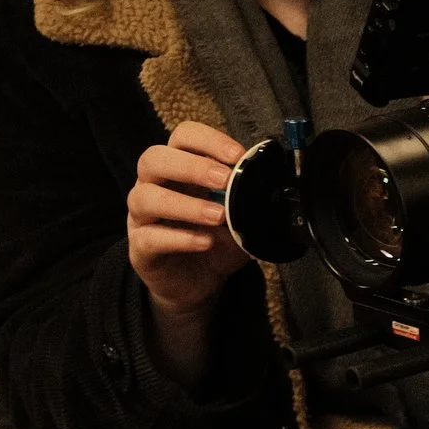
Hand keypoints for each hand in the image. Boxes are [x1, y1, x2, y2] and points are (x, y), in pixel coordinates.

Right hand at [128, 121, 250, 385]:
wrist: (200, 291)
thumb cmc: (219, 247)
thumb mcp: (245, 224)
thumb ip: (257, 206)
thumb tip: (287, 192)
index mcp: (182, 172)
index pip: (182, 136)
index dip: (206, 141)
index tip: (237, 154)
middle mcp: (155, 189)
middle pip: (154, 159)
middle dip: (191, 167)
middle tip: (224, 179)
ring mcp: (141, 219)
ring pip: (145, 196)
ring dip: (184, 203)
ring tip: (217, 216)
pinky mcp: (141, 250)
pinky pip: (149, 238)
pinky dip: (177, 236)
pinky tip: (202, 241)